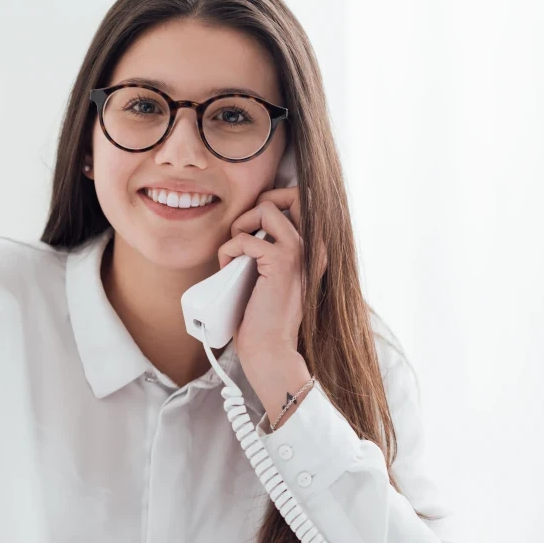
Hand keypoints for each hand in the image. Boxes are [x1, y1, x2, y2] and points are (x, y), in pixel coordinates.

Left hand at [216, 186, 325, 357]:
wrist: (269, 348)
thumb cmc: (265, 314)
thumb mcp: (273, 273)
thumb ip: (273, 247)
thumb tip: (251, 221)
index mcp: (315, 248)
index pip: (301, 199)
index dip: (271, 202)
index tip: (250, 226)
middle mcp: (314, 246)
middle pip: (286, 194)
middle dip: (255, 209)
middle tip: (241, 235)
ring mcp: (300, 252)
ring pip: (265, 209)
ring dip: (239, 228)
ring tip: (234, 253)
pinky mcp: (281, 262)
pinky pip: (245, 238)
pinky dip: (228, 250)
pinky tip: (228, 268)